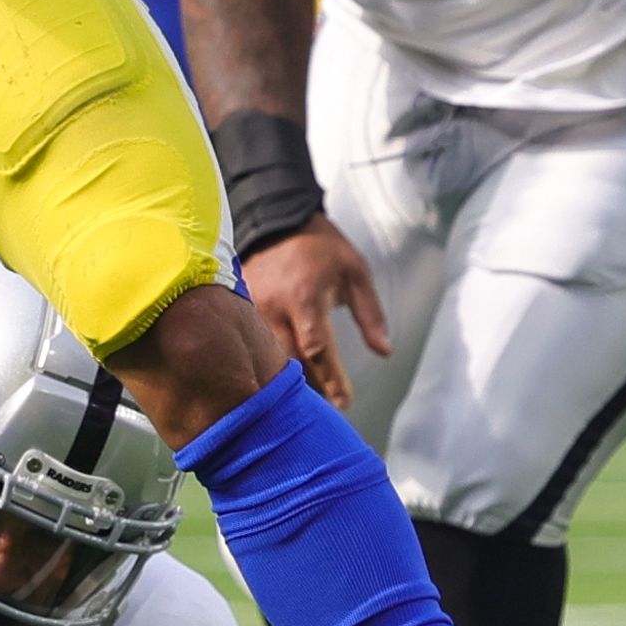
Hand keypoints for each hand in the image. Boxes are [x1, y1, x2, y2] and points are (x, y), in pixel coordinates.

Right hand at [247, 218, 388, 408]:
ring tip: (312, 397)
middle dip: (313, 388)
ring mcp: (253, 311)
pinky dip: (271, 363)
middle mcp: (274, 308)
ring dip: (290, 380)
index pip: (317, 350)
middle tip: (331, 407)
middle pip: (290, 363)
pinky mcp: (241, 311)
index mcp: (305, 298)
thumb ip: (370, 314)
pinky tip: (284, 376)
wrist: (275, 219)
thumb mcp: (356, 272)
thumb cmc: (320, 245)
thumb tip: (384, 351)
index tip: (345, 402)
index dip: (331, 380)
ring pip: (269, 359)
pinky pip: (255, 345)